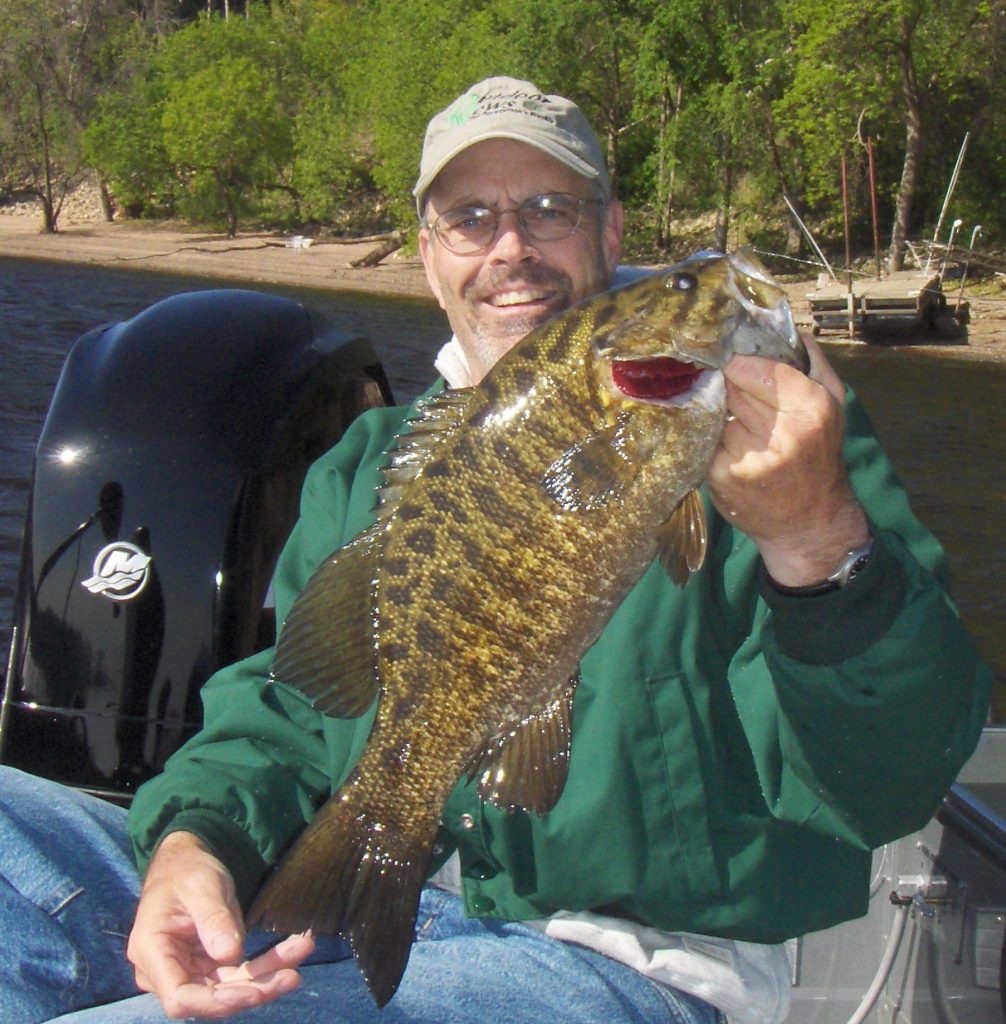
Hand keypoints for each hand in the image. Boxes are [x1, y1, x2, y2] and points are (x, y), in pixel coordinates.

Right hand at [127, 831, 314, 1018]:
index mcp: (152, 954)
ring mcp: (191, 972)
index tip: (253, 991)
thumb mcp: (200, 886)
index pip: (180, 997)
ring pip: (232, 987)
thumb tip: (230, 954)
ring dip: (268, 974)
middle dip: (254, 989)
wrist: (187, 861)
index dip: (216, 1002)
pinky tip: (296, 947)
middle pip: (212, 998)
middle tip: (292, 976)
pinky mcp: (212, 966)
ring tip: (303, 949)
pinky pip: (241, 972)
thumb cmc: (186, 870)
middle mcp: (168, 972)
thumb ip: (212, 918)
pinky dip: (268, 963)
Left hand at [707, 334, 869, 586]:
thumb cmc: (818, 456)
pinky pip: (702, 438)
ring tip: (732, 423)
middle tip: (726, 390)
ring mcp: (748, 457)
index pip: (754, 368)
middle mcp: (781, 434)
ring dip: (715, 412)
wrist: (808, 522)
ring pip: (713, 412)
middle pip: (730, 388)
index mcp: (810, 408)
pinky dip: (705, 437)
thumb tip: (786, 327)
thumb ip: (812, 361)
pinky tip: (720, 445)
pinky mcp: (722, 476)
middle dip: (725, 386)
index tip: (732, 365)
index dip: (739, 365)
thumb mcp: (834, 404)